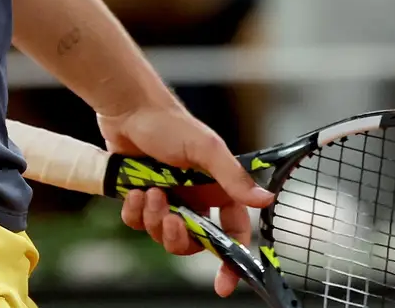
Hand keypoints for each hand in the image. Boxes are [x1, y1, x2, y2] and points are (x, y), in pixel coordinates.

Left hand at [100, 98, 272, 297]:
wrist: (129, 109)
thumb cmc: (171, 123)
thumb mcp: (206, 150)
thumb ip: (234, 177)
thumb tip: (266, 199)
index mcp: (217, 190)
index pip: (233, 232)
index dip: (230, 261)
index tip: (224, 284)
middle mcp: (194, 198)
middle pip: (193, 242)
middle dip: (180, 237)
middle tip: (173, 219)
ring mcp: (168, 200)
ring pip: (163, 234)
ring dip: (156, 219)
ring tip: (151, 193)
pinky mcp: (141, 199)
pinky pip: (138, 223)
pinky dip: (136, 212)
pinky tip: (137, 191)